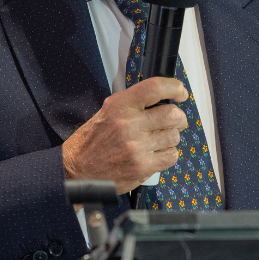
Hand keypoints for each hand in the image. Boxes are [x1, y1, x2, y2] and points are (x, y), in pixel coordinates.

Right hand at [63, 77, 187, 192]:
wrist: (77, 171)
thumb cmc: (92, 142)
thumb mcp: (106, 112)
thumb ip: (133, 105)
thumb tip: (163, 100)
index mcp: (119, 106)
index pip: (154, 88)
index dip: (174, 88)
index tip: (180, 93)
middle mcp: (129, 124)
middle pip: (172, 115)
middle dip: (179, 118)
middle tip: (175, 121)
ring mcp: (137, 147)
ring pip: (174, 136)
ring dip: (172, 137)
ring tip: (160, 140)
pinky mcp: (142, 166)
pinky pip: (171, 156)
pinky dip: (168, 154)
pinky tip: (157, 153)